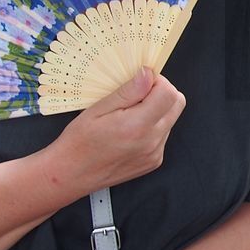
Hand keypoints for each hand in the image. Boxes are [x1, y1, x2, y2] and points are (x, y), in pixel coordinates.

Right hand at [53, 68, 185, 190]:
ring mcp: (155, 153)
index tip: (141, 82)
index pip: (169, 93)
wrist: (72, 174)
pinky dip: (152, 127)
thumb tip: (148, 74)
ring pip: (171, 118)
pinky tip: (130, 130)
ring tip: (129, 116)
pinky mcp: (154, 161)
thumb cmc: (79, 142)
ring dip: (156, 110)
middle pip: (177, 104)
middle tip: (137, 95)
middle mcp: (151, 141)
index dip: (157, 81)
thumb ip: (128, 91)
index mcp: (137, 126)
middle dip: (161, 92)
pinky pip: (163, 134)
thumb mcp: (98, 109)